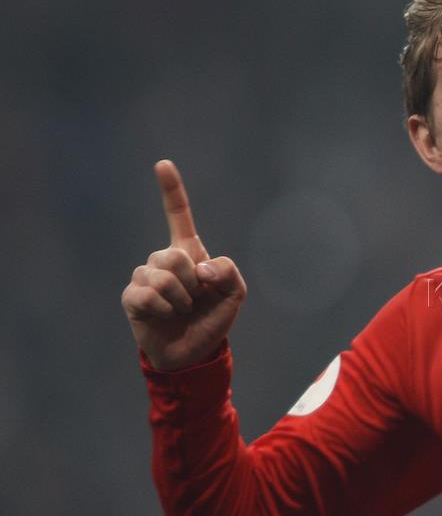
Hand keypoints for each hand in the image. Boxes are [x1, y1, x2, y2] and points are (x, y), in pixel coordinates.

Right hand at [121, 159, 246, 370]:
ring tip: (181, 310)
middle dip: (192, 281)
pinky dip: (164, 308)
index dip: (171, 190)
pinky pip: (147, 294)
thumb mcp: (234, 293)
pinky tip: (164, 316)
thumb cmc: (212, 318)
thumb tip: (197, 267)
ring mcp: (145, 277)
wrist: (194, 351)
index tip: (162, 164)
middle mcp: (163, 260)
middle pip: (174, 255)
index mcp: (189, 252)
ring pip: (161, 275)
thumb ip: (227, 271)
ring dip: (180, 298)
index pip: (179, 216)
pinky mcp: (132, 297)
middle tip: (195, 299)